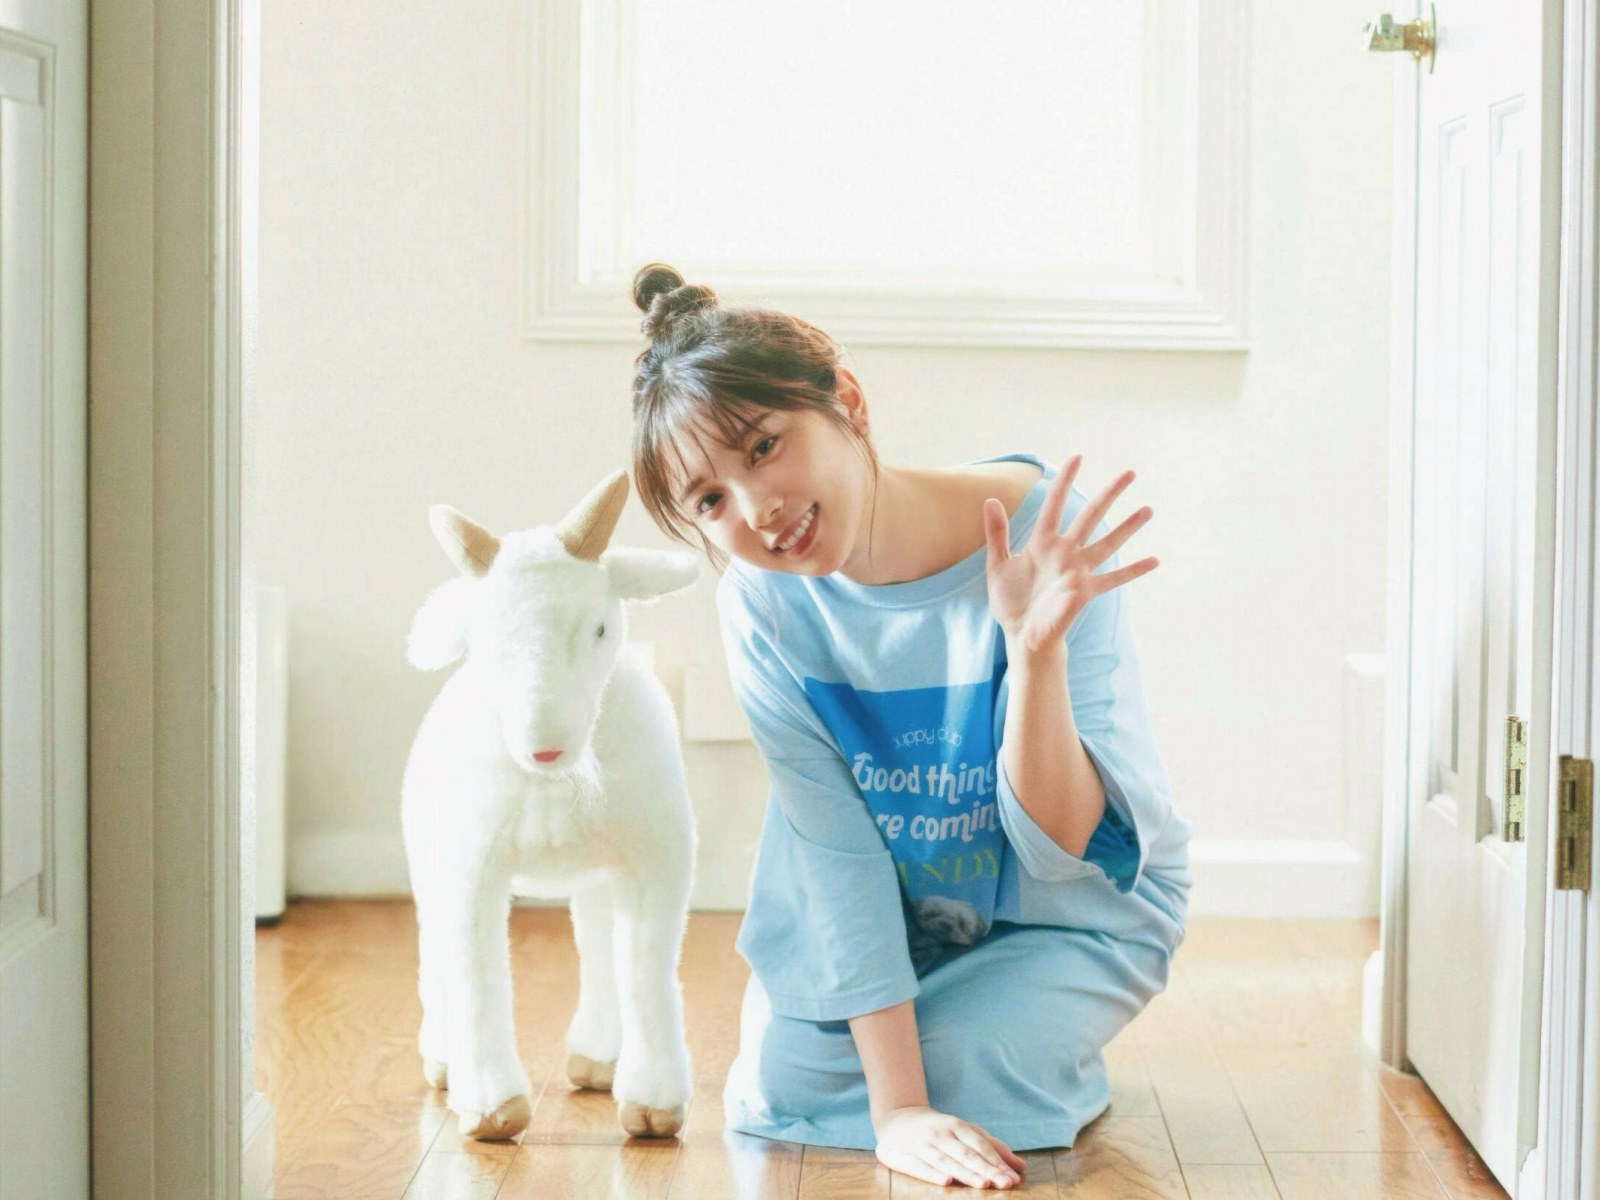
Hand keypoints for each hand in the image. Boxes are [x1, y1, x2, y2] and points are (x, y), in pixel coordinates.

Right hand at [873, 1105, 1027, 1188]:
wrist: (894, 1118)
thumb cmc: (937, 1129)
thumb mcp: (964, 1131)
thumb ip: (991, 1147)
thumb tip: (1020, 1166)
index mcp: (956, 1126)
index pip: (980, 1146)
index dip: (997, 1162)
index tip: (1013, 1178)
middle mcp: (940, 1135)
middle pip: (966, 1154)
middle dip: (986, 1170)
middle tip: (1005, 1184)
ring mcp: (921, 1145)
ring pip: (946, 1162)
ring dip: (965, 1174)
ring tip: (983, 1184)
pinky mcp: (902, 1156)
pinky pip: (918, 1167)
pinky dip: (931, 1174)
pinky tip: (945, 1182)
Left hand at [984, 454, 1157, 654]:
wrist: (1021, 634)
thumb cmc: (1010, 601)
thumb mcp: (997, 564)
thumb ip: (997, 533)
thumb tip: (990, 499)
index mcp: (1042, 542)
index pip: (1055, 505)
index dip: (1065, 482)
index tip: (1077, 458)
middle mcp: (1065, 552)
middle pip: (1091, 516)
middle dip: (1110, 494)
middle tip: (1130, 473)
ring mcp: (1078, 570)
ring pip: (1108, 542)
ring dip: (1128, 527)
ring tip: (1148, 509)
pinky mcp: (1086, 591)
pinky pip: (1113, 578)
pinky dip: (1133, 571)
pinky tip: (1155, 561)